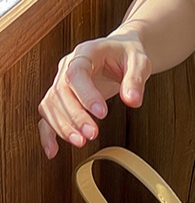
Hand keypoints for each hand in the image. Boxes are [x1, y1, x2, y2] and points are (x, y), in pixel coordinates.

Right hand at [38, 33, 150, 159]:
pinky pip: (47, 115)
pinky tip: (53, 150)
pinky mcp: (62, 97)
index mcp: (87, 51)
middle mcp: (68, 65)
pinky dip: (47, 134)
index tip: (102, 113)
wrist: (121, 51)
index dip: (85, 94)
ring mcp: (62, 81)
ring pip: (51, 105)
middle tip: (92, 134)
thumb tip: (132, 101)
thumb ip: (136, 79)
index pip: (77, 71)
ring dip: (63, 126)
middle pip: (61, 91)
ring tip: (81, 142)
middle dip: (75, 116)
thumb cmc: (128, 54)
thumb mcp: (139, 61)